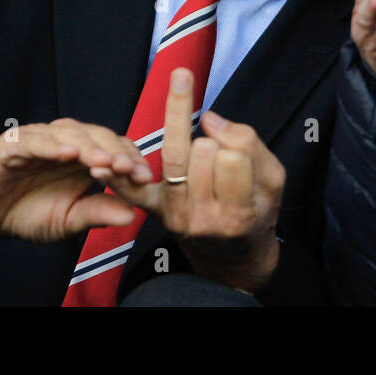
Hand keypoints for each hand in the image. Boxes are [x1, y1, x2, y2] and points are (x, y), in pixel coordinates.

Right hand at [0, 118, 152, 258]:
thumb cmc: (28, 213)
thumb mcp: (69, 220)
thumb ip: (97, 213)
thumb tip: (132, 215)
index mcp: (83, 156)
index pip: (114, 148)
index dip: (129, 160)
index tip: (143, 178)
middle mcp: (64, 141)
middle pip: (97, 135)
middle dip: (115, 152)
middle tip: (129, 169)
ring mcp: (38, 139)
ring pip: (69, 133)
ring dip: (89, 146)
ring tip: (104, 161)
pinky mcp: (12, 143)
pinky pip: (34, 141)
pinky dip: (52, 145)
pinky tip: (68, 154)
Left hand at [107, 68, 284, 292]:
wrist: (234, 256)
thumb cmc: (257, 210)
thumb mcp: (274, 179)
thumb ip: (249, 143)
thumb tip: (210, 118)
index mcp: (238, 212)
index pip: (231, 157)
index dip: (236, 146)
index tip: (239, 155)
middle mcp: (203, 218)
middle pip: (202, 152)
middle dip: (213, 144)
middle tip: (221, 163)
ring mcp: (176, 216)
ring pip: (175, 156)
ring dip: (189, 144)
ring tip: (201, 157)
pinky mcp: (156, 212)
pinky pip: (133, 192)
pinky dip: (117, 178)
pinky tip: (102, 164)